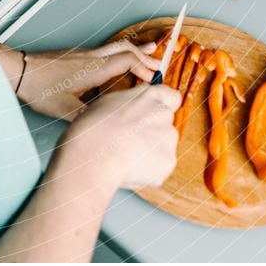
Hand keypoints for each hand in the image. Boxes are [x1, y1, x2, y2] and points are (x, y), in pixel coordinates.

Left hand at [17, 38, 160, 120]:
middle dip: (145, 55)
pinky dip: (120, 51)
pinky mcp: (76, 54)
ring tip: (149, 50)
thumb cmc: (40, 89)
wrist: (19, 71)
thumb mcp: (65, 110)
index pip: (127, 61)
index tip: (155, 80)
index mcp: (93, 69)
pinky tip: (117, 59)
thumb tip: (106, 126)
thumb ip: (88, 117)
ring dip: (134, 49)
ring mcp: (84, 53)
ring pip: (115, 46)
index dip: (144, 68)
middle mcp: (92, 57)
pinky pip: (105, 49)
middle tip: (160, 62)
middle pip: (125, 49)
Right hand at [60, 82, 180, 191]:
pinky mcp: (169, 161)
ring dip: (151, 151)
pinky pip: (161, 166)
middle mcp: (163, 113)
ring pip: (163, 146)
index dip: (163, 108)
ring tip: (126, 156)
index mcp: (150, 95)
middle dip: (153, 132)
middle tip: (131, 141)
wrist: (93, 153)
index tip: (152, 116)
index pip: (172, 98)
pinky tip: (130, 168)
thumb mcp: (110, 101)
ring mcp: (168, 137)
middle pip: (166, 124)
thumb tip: (137, 103)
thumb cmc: (93, 126)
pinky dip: (150, 170)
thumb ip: (132, 101)